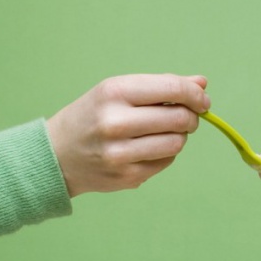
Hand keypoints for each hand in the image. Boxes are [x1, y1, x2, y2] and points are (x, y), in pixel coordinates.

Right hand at [47, 73, 210, 196]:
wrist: (57, 154)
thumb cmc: (94, 116)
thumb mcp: (119, 91)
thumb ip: (162, 86)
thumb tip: (202, 83)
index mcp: (114, 92)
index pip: (172, 89)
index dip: (195, 95)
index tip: (203, 101)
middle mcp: (116, 122)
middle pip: (180, 119)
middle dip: (191, 117)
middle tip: (186, 117)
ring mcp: (121, 153)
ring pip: (177, 143)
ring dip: (179, 136)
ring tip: (165, 132)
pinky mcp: (128, 176)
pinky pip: (166, 161)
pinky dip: (166, 153)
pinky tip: (149, 148)